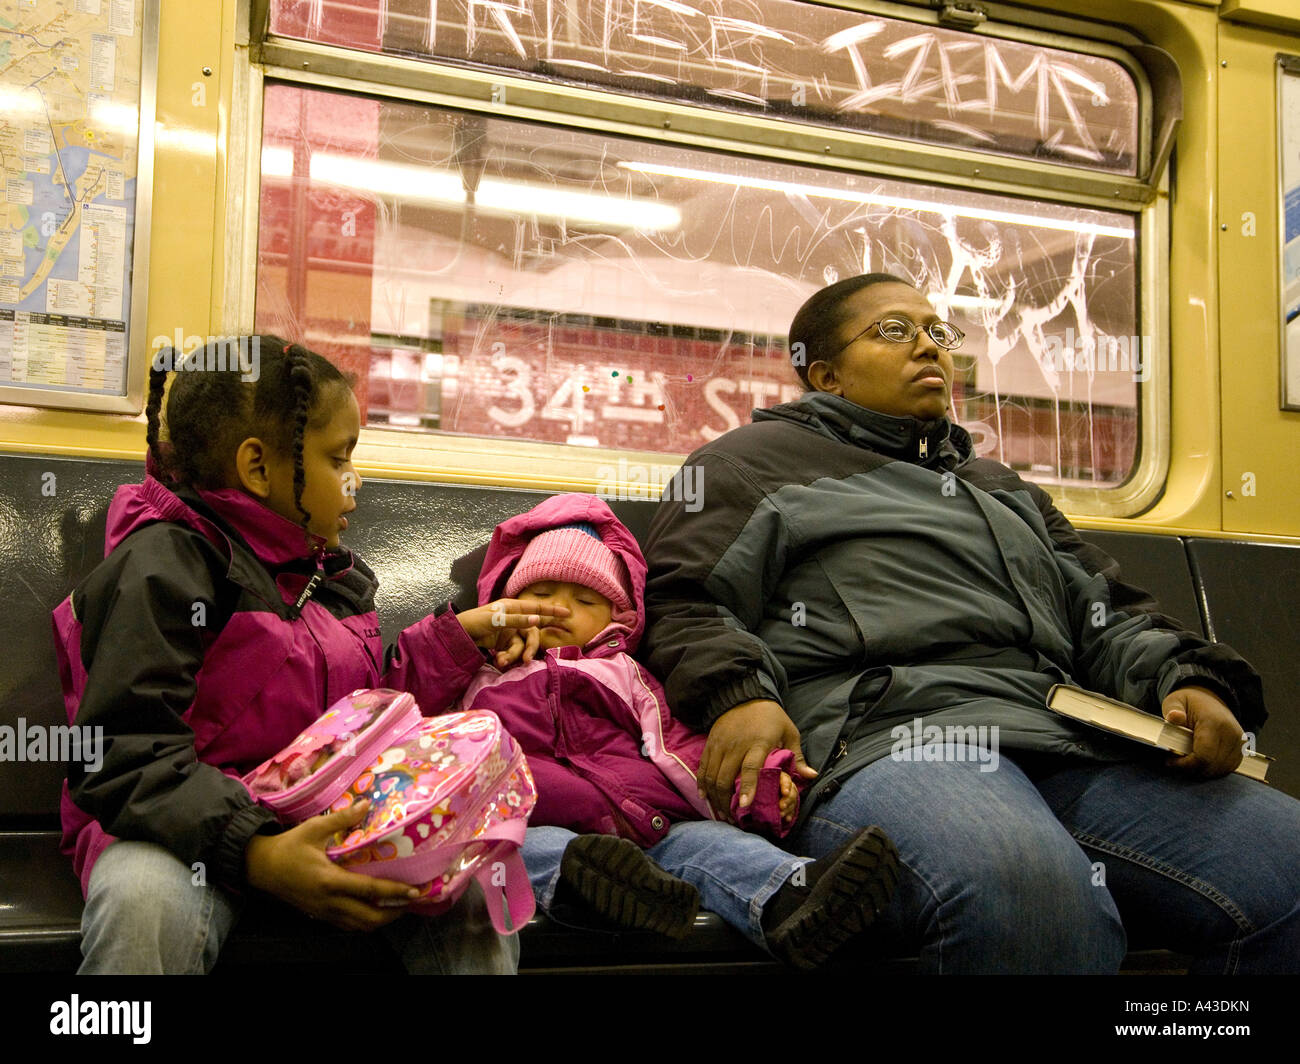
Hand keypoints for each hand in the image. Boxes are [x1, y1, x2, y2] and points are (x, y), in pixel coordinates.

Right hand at [245, 801, 419, 930]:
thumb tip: (366, 804)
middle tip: (412, 902)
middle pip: (368, 918)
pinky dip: (364, 922)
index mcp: (329, 880)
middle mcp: (329, 901)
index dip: (394, 892)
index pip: (369, 890)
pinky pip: (347, 925)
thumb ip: (342, 818)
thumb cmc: (288, 846)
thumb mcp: (313, 828)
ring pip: (358, 926)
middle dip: (393, 914)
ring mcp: (323, 911)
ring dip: (380, 921)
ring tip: (398, 908)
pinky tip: (374, 911)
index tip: (415, 891)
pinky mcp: (319, 914)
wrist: (260, 867)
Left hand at [455, 599, 566, 667]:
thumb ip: (516, 620)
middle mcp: (514, 619)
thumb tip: (537, 619)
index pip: (537, 608)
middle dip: (530, 647)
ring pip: (522, 646)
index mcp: (513, 607)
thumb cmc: (474, 621)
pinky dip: (508, 658)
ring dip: (515, 655)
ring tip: (502, 661)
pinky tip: (499, 661)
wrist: (458, 635)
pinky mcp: (504, 645)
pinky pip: (513, 652)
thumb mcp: (495, 619)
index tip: (568, 613)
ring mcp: (509, 633)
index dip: (552, 610)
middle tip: (527, 660)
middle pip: (532, 633)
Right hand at [698, 699, 815, 820]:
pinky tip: (705, 797)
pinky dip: (702, 784)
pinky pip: (703, 768)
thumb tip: (812, 776)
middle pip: (725, 778)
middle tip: (732, 819)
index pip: (751, 767)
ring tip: (720, 813)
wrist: (743, 695)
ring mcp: (720, 745)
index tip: (745, 805)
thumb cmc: (770, 717)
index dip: (748, 787)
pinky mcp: (710, 744)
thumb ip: (797, 756)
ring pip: (711, 776)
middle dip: (726, 802)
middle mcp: (736, 745)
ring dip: (714, 797)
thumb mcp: (789, 732)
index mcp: (758, 743)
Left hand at [1161, 685, 1243, 778]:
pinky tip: (1200, 760)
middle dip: (1192, 768)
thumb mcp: (1174, 701)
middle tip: (1176, 760)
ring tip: (1187, 758)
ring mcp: (1240, 742)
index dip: (1186, 764)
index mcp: (1214, 723)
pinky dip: (1213, 768)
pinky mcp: (1242, 748)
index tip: (1171, 761)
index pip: (1204, 756)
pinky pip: (1228, 768)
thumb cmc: (1189, 703)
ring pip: (1221, 770)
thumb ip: (1172, 710)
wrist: (1209, 698)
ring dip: (1202, 769)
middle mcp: (1231, 734)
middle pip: (1212, 766)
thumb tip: (1174, 717)